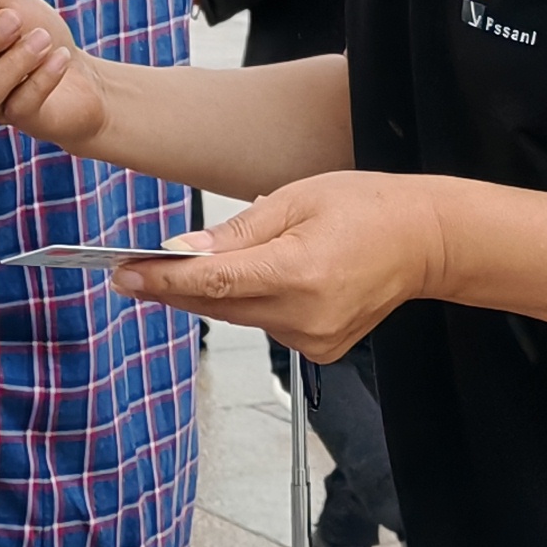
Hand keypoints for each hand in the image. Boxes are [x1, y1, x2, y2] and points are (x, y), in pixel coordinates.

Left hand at [109, 171, 449, 358]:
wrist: (423, 241)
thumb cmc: (366, 208)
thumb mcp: (295, 198)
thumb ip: (238, 231)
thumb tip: (185, 250)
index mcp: (299, 272)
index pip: (214, 282)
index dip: (163, 280)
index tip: (123, 274)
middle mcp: (306, 314)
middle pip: (218, 305)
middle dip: (172, 287)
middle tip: (129, 269)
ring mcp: (315, 338)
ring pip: (238, 316)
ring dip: (212, 293)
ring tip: (190, 266)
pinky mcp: (320, 348)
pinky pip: (264, 325)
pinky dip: (249, 303)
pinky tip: (258, 277)